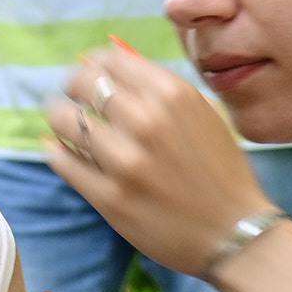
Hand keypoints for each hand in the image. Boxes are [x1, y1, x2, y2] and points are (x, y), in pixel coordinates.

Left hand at [44, 40, 267, 275]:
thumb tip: (103, 62)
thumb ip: (156, 88)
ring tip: (63, 124)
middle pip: (82, 84)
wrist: (234, 232)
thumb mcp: (201, 114)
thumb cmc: (220, 170)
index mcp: (172, 94)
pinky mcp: (111, 198)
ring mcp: (126, 162)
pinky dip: (57, 153)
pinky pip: (64, 164)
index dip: (92, 64)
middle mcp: (147, 121)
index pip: (109, 60)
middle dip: (72, 87)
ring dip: (59, 118)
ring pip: (66, 122)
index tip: (88, 73)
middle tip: (71, 97)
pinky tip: (60, 150)